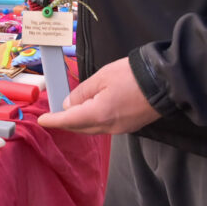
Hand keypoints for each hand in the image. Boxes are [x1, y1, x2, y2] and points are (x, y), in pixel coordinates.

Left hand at [38, 57, 159, 134]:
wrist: (164, 82)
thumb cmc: (132, 76)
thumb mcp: (102, 77)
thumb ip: (82, 92)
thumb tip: (69, 104)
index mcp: (99, 114)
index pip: (69, 121)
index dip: (54, 120)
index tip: (42, 120)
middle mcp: (108, 127)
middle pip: (80, 127)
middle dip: (65, 121)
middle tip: (54, 112)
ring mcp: (120, 129)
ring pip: (92, 128)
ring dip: (80, 121)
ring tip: (71, 110)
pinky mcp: (129, 126)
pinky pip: (104, 126)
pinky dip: (93, 120)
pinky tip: (92, 110)